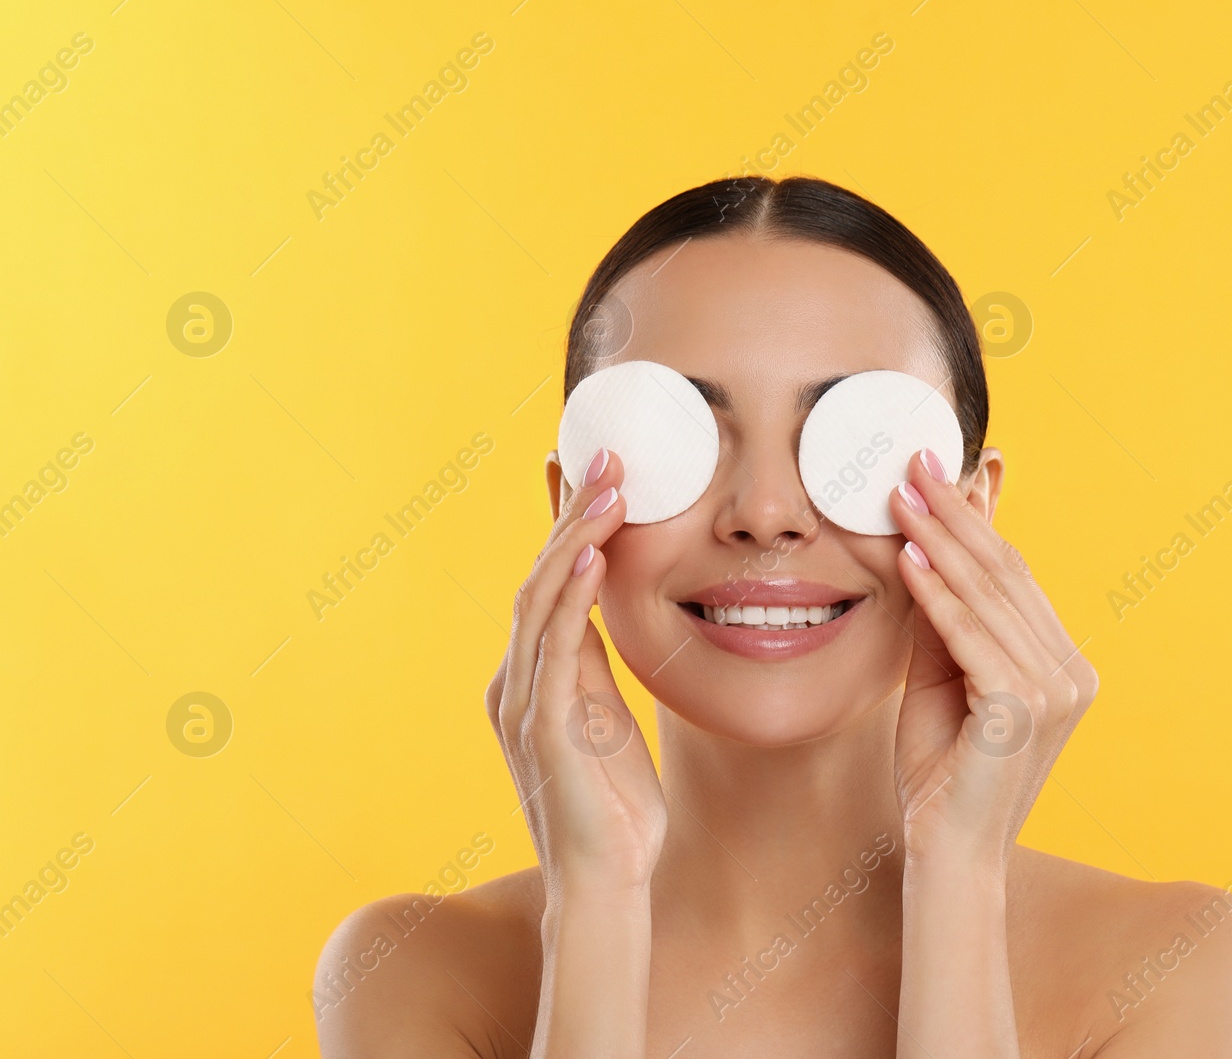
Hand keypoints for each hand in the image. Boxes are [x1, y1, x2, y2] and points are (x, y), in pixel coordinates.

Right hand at [485, 450, 666, 897]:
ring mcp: (522, 704)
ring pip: (542, 602)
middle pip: (539, 577)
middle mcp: (514, 680)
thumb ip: (591, 664)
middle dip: (572, 513)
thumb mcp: (605, 716)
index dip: (560, 521)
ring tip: (610, 486)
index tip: (580, 463)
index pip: (545, 581)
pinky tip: (593, 557)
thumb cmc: (614, 803)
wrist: (607, 880)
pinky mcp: (542, 732)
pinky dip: (572, 599)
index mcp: (528, 675)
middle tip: (608, 454)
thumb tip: (598, 603)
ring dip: (575, 538)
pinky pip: (555, 652)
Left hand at [888, 448, 1097, 871]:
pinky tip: (908, 559)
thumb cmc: (940, 767)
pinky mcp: (1024, 709)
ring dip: (940, 540)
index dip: (976, 517)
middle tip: (915, 462)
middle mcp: (1072, 671)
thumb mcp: (939, 674)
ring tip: (900, 497)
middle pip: (1006, 572)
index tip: (940, 469)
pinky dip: (937, 596)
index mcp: (1063, 662)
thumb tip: (925, 541)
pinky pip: (971, 637)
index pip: (1015, 574)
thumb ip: (941, 615)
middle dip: (956, 512)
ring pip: (989, 595)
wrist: (945, 850)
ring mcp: (1056, 690)